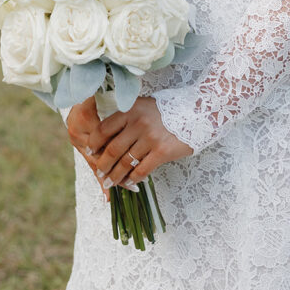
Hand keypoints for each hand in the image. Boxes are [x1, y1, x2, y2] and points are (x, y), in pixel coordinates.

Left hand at [69, 95, 192, 193]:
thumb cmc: (169, 109)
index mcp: (131, 109)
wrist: (198, 111)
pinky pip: (141, 170)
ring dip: (115, 176)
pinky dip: (133, 179)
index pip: (104, 129)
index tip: (91, 153)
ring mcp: (150, 137)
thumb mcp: (145, 106)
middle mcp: (138, 122)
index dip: (94, 144)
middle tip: (100, 173)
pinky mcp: (162, 151)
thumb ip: (128, 118)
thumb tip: (107, 139)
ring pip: (125, 163)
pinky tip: (130, 183)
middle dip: (102, 166)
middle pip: (112, 150)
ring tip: (110, 182)